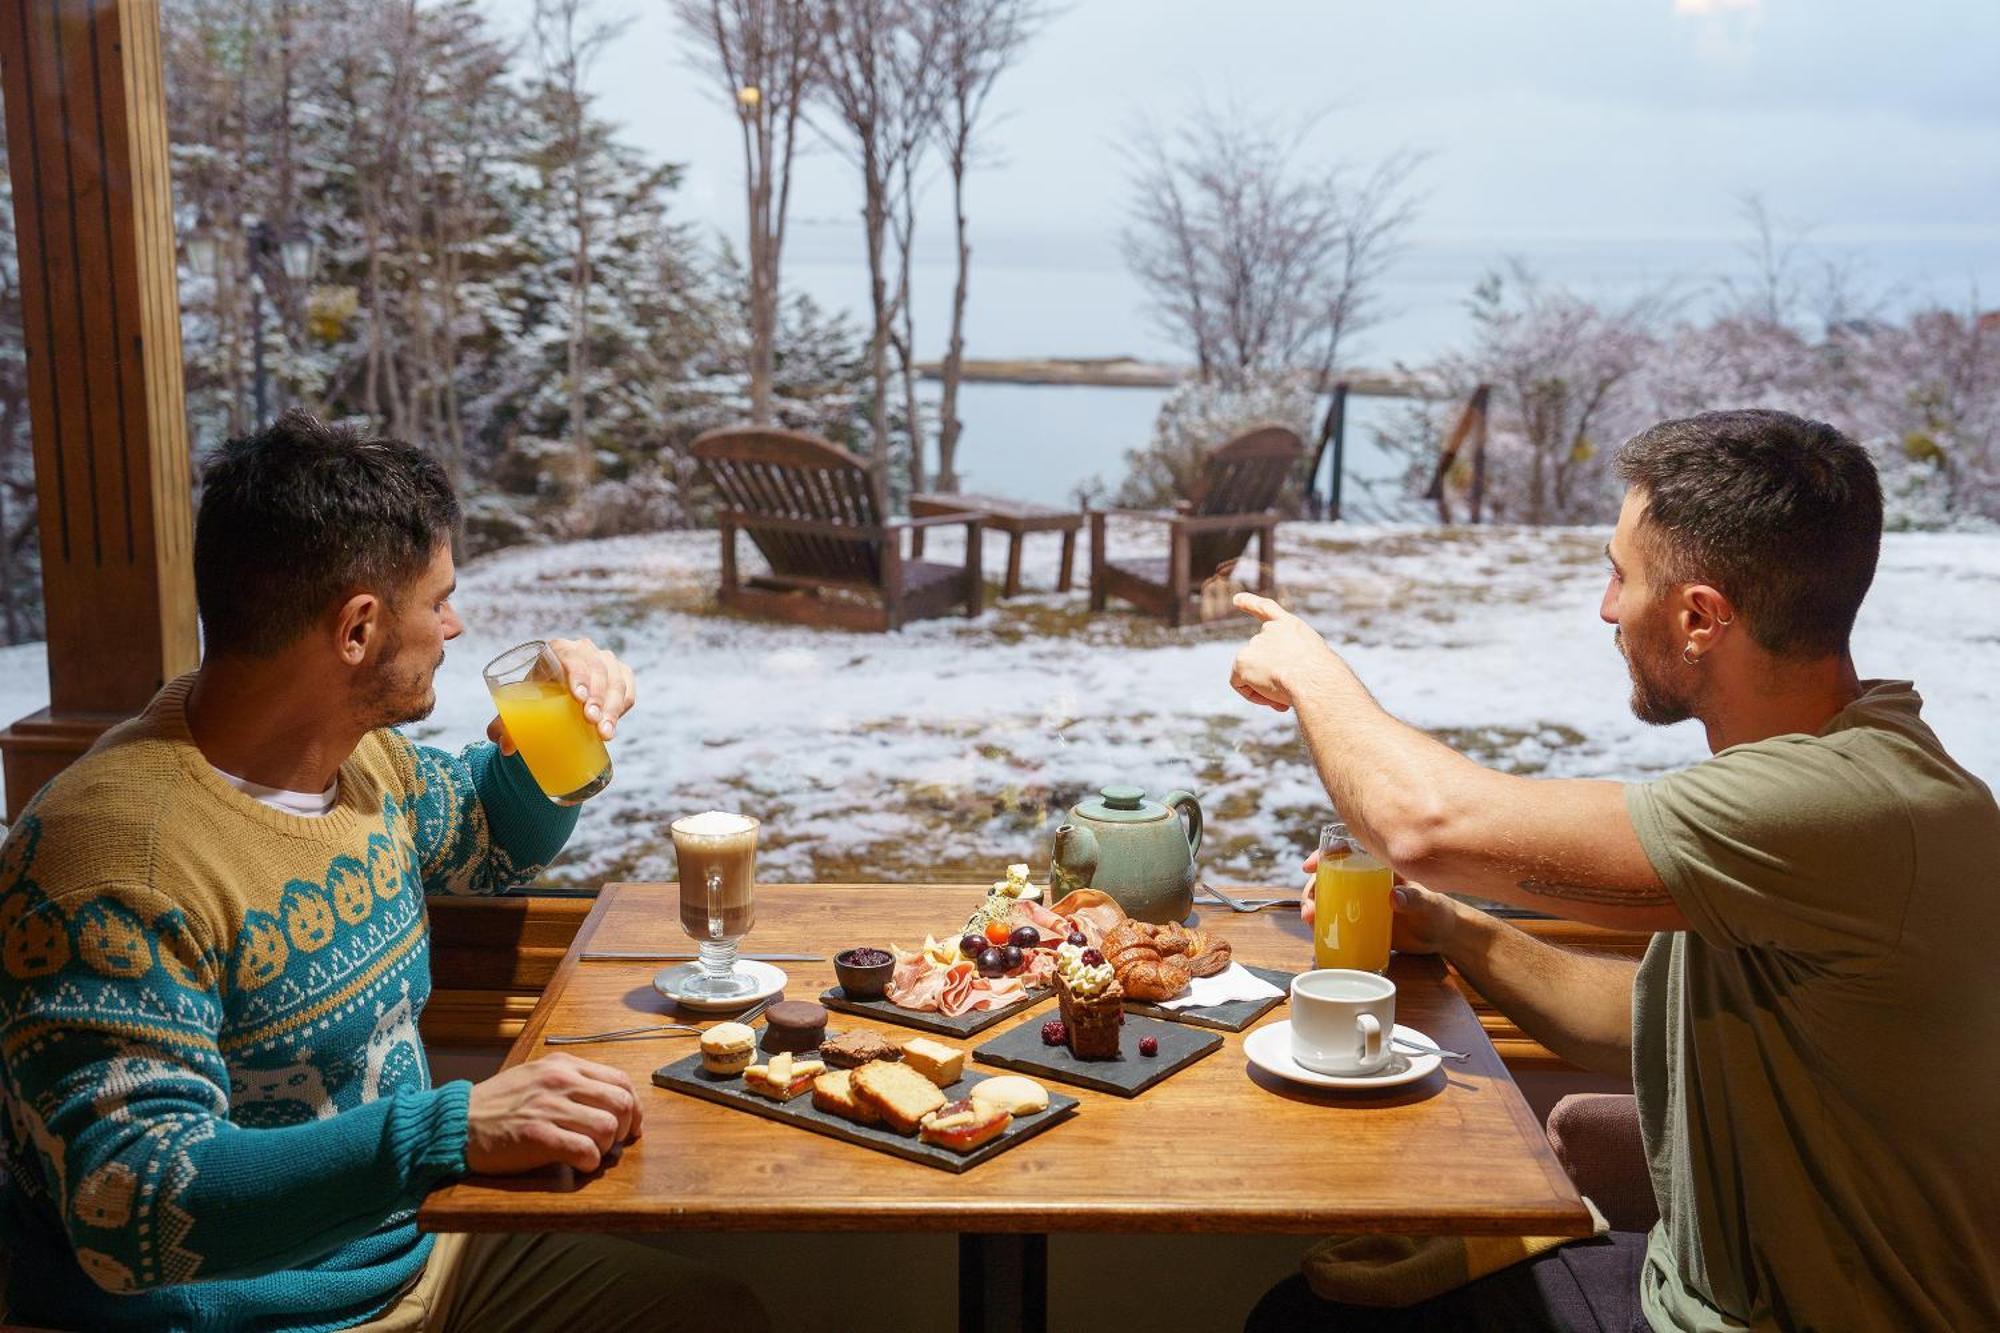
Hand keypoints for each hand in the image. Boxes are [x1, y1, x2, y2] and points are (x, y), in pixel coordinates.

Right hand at [465, 1053, 643, 1174]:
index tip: (629, 1125)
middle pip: (621, 1103)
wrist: (457, 1122)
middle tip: (611, 1144)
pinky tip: (578, 1166)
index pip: (620, 1080)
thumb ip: (572, 1082)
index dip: (632, 1106)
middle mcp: (560, 1081)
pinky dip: (589, 1163)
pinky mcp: (537, 1136)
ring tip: (590, 1154)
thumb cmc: (499, 1104)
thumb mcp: (537, 1076)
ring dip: (605, 1148)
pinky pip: (584, 1150)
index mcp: (564, 1065)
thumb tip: (611, 1102)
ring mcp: (549, 1108)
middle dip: (624, 1129)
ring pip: (607, 1128)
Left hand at [488, 637, 636, 754]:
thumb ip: (508, 722)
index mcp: (558, 649)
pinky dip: (623, 708)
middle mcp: (585, 651)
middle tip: (590, 721)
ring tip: (604, 732)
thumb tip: (503, 744)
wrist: (557, 690)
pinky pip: (628, 691)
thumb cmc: (537, 694)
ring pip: (616, 682)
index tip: (579, 698)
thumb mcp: (522, 703)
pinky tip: (612, 725)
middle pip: (597, 670)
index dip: (579, 675)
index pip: (572, 657)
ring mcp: (606, 662)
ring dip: (612, 707)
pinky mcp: (621, 677)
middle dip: (597, 697)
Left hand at [1229, 593, 1337, 711]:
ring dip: (1266, 689)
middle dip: (1272, 677)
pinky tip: (1270, 699)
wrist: (1315, 678)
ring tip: (1286, 696)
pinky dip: (1251, 695)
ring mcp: (1255, 644)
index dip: (1250, 604)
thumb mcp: (1316, 663)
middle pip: (1262, 659)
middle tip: (1289, 694)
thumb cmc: (1324, 677)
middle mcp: (1270, 630)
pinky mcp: (1242, 660)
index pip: (1267, 610)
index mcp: (1291, 626)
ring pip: (1252, 674)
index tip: (1236, 600)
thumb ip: (1296, 664)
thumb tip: (1281, 680)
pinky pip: (1238, 683)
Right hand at [1298, 850, 1457, 955]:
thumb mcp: (1428, 905)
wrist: (1441, 936)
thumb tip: (1393, 896)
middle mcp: (1364, 882)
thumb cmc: (1437, 912)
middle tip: (1310, 906)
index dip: (1324, 856)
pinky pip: (1334, 920)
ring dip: (1312, 906)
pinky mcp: (1359, 923)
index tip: (1309, 866)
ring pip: (1328, 899)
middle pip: (1329, 877)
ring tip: (1310, 920)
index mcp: (1378, 868)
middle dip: (1312, 888)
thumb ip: (1415, 900)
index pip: (1346, 853)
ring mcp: (1360, 903)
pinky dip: (1321, 924)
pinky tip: (1315, 931)